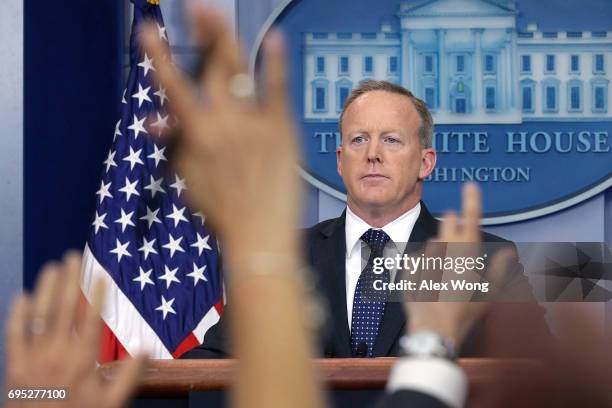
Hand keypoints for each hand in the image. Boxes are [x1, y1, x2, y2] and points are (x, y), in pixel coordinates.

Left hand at [5, 252, 144, 407]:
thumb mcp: (112, 404)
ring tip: (51, 268)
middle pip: (63, 309)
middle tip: (72, 257)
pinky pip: (15, 335)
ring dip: (45, 289)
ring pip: (39, 316)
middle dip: (68, 281)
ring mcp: (33, 359)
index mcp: (82, 361)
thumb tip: (145, 349)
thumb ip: (129, 376)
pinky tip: (21, 297)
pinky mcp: (14, 368)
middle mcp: (57, 354)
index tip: (100, 274)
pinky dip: (17, 315)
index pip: (90, 319)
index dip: (97, 294)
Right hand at [142, 7, 300, 259]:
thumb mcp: (188, 179)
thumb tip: (154, 119)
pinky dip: (275, 62)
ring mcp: (255, 124)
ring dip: (228, 39)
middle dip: (203, 32)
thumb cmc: (222, 212)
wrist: (261, 237)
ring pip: (239, 71)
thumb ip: (175, 143)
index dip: (158, 55)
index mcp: (196, 135)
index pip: (172, 85)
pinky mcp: (282, 130)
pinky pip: (278, 89)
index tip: (148, 29)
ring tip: (218, 16)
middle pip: (211, 67)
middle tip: (199, 8)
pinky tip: (274, 39)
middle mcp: (223, 123)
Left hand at [405, 183, 512, 344]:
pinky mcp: (409, 264)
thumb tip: (509, 251)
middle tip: (455, 242)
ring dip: (439, 251)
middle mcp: (445, 248)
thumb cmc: (464, 312)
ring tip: (443, 276)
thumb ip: (499, 268)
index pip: (471, 218)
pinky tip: (428, 283)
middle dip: (452, 225)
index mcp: (467, 252)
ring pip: (433, 243)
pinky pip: (418, 258)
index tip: (470, 186)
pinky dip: (424, 266)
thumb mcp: (488, 292)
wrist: (433, 329)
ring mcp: (425, 254)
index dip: (472, 200)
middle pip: (448, 223)